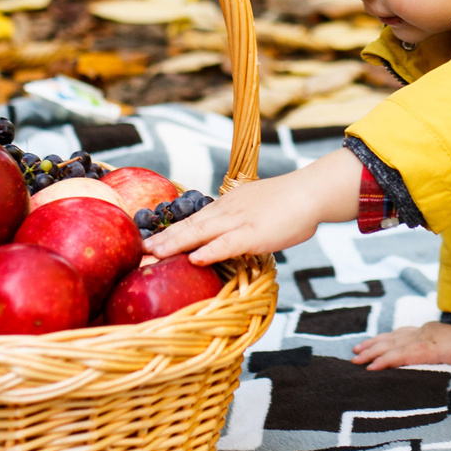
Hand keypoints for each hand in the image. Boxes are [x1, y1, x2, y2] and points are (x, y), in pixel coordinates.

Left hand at [142, 146, 361, 264]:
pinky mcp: (254, 233)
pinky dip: (209, 251)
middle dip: (163, 238)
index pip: (193, 218)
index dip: (170, 230)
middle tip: (138, 249)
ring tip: (153, 254)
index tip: (149, 240)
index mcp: (227, 205)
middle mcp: (227, 210)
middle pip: (189, 224)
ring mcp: (239, 221)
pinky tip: (193, 259)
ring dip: (174, 244)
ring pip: (200, 232)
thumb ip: (240, 222)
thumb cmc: (290, 203)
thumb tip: (227, 238)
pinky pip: (227, 243)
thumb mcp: (257, 208)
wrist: (312, 191)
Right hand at [351, 322, 450, 379]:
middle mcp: (423, 336)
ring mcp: (422, 331)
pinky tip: (377, 341)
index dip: (387, 361)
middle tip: (353, 362)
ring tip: (355, 350)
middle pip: (392, 344)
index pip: (405, 354)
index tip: (370, 369)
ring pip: (392, 336)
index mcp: (433, 345)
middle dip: (372, 353)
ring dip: (374, 343)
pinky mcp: (424, 330)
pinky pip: (398, 333)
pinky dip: (384, 337)